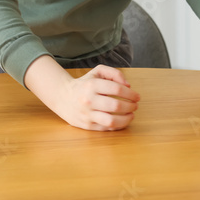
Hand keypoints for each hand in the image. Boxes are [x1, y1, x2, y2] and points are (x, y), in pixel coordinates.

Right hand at [24, 58, 139, 130]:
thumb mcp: (97, 71)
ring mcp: (87, 114)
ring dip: (126, 119)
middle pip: (116, 105)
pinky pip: (106, 128)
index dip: (131, 93)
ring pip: (112, 120)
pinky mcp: (87, 125)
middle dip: (131, 106)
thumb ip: (114, 73)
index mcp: (92, 85)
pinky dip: (118, 125)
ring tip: (131, 115)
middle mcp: (89, 100)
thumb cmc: (85, 83)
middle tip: (135, 106)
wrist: (63, 96)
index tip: (137, 96)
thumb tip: (128, 85)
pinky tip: (122, 120)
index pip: (117, 89)